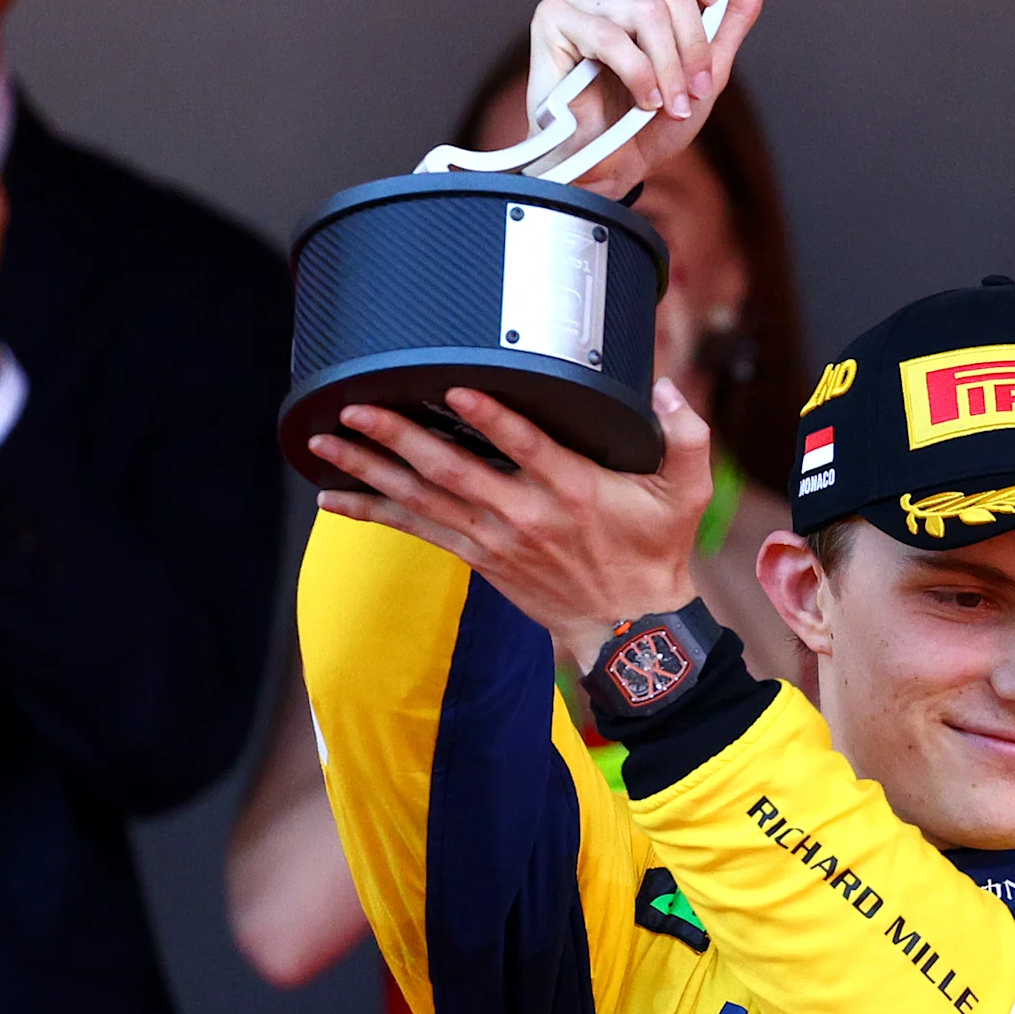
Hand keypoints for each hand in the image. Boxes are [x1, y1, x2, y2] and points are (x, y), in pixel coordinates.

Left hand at [311, 380, 709, 663]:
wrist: (630, 629)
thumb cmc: (655, 552)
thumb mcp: (687, 493)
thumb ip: (686, 434)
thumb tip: (665, 384)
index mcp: (574, 489)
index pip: (526, 445)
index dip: (489, 416)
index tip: (453, 386)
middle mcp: (525, 513)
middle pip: (452, 469)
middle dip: (400, 437)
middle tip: (357, 406)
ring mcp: (494, 538)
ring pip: (423, 498)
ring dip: (371, 468)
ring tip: (327, 440)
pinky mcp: (478, 556)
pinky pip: (416, 530)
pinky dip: (372, 513)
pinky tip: (332, 497)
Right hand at [526, 0, 776, 201]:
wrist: (609, 171)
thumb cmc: (647, 126)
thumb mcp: (708, 70)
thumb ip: (733, 14)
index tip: (711, 2)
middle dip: (693, 46)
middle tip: (692, 89)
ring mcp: (577, 2)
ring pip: (647, 11)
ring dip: (668, 69)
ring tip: (666, 104)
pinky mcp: (553, 23)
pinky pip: (611, 37)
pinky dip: (638, 76)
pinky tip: (640, 100)